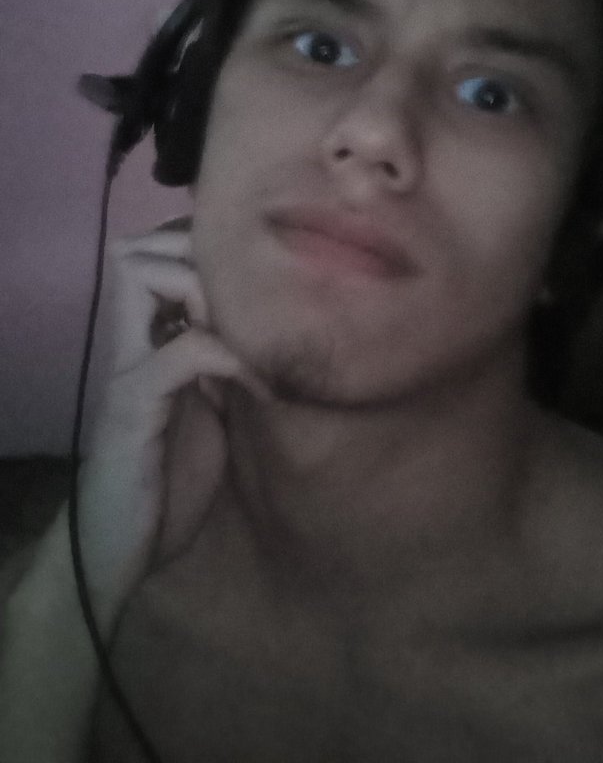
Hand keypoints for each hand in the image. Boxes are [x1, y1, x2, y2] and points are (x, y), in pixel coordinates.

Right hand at [73, 218, 267, 618]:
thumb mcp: (212, 415)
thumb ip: (227, 370)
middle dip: (200, 254)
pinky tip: (265, 389)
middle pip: (141, 252)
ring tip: (254, 329)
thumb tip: (282, 337)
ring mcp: (128, 372)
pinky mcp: (131, 409)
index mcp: (149, 344)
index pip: (158, 257)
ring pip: (142, 277)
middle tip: (256, 299)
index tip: (263, 287)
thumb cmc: (168, 487)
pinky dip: (231, 357)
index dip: (203, 251)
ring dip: (206, 288)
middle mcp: (131, 346)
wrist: (116, 554)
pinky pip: (181, 352)